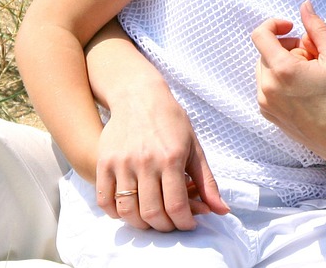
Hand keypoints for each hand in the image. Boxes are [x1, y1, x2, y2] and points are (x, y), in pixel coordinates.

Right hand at [94, 92, 227, 230]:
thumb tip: (221, 210)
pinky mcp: (104, 163)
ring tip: (152, 220)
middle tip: (171, 224)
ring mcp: (122, 163)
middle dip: (165, 226)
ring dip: (141, 224)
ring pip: (127, 210)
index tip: (189, 225)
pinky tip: (129, 211)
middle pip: (152, 212)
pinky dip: (116, 214)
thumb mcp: (194, 147)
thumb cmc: (172, 121)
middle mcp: (145, 162)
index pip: (176, 205)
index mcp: (171, 158)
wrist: (139, 97)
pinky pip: (105, 200)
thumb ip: (207, 182)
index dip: (184, 222)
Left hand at [253, 0, 325, 164]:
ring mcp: (264, 103)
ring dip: (282, 64)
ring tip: (308, 75)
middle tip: (311, 56)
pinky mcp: (267, 114)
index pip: (260, 34)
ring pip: (265, 70)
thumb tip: (305, 5)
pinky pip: (266, 87)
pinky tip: (303, 90)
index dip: (274, 24)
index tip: (291, 28)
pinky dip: (280, 81)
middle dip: (285, 47)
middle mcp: (266, 87)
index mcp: (282, 70)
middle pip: (265, 52)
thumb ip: (317, 28)